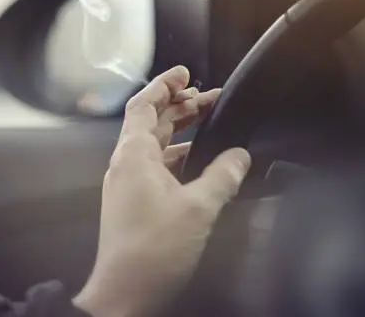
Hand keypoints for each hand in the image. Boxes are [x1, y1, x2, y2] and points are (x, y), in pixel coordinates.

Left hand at [73, 66, 251, 316]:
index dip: (164, 84)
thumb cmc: (153, 249)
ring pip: (156, 144)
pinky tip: (201, 162)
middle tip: (210, 97)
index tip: (185, 72)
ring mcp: (129, 183)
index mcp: (133, 155)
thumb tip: (240, 157)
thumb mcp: (198, 208)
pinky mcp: (135, 201)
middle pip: (152, 122)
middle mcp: (127, 164)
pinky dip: (179, 157)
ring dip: (181, 131)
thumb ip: (222, 176)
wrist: (125, 293)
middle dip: (180, 105)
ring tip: (209, 123)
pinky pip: (157, 167)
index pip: (143, 105)